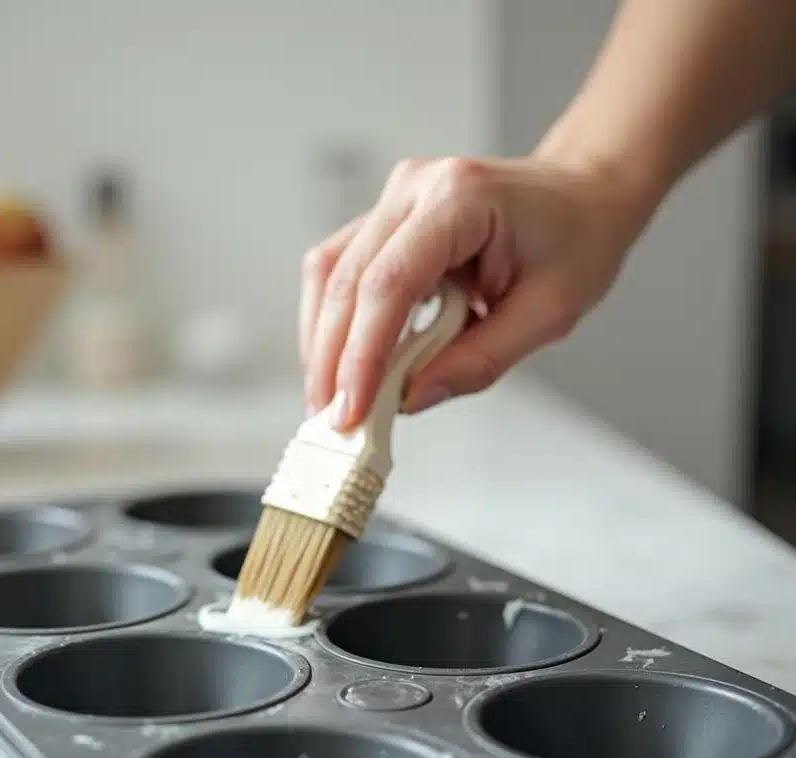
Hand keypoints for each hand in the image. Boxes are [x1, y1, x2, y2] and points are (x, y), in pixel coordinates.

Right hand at [300, 155, 647, 428]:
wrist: (584, 195)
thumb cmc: (577, 241)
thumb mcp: (548, 313)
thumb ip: (479, 360)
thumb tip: (410, 398)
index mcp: (462, 199)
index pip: (389, 282)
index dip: (362, 353)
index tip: (351, 408)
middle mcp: (416, 188)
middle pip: (346, 279)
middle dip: (331, 358)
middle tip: (330, 419)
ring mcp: (395, 199)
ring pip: (329, 273)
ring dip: (322, 342)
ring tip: (329, 399)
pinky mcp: (384, 220)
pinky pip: (340, 270)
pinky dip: (335, 323)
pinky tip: (341, 364)